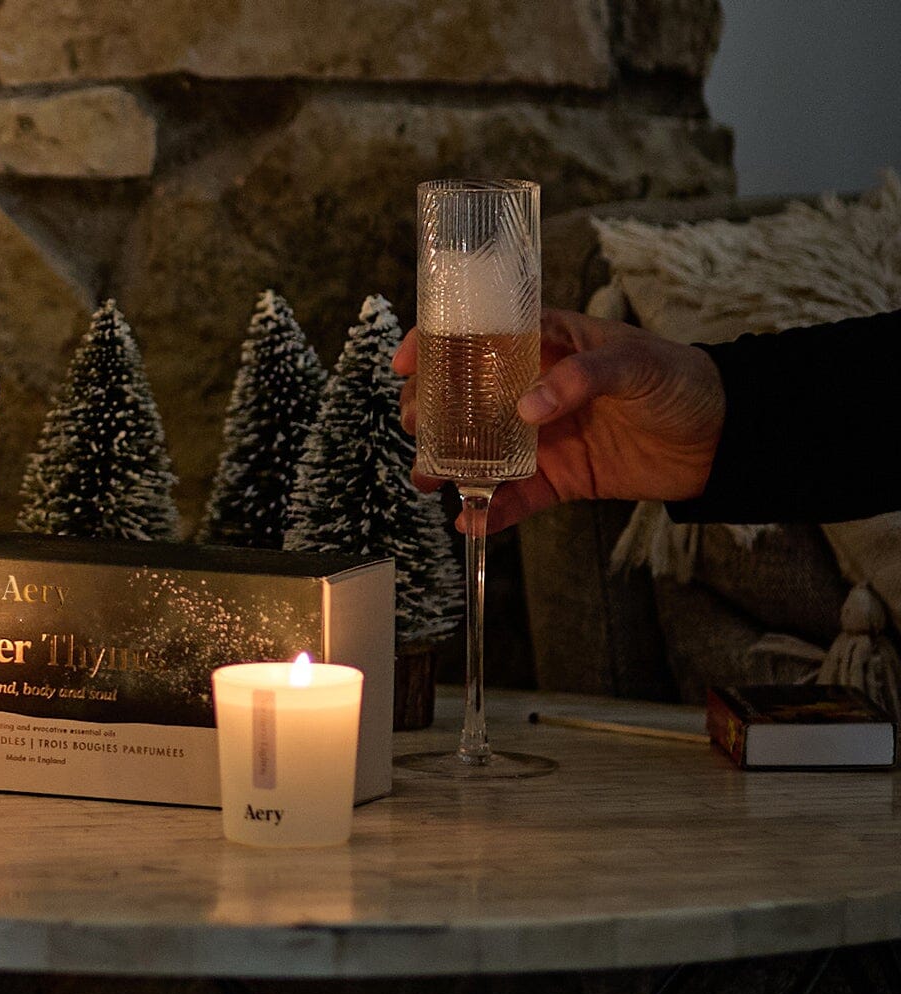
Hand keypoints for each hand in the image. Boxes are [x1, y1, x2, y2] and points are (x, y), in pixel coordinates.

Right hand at [396, 310, 725, 532]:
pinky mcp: (557, 478)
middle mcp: (530, 389)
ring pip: (476, 449)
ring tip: (427, 478)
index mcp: (544, 345)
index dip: (434, 344)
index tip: (406, 362)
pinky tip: (471, 519)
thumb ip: (580, 377)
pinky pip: (513, 497)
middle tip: (414, 428)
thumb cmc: (681, 380)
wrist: (724, 438)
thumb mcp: (635, 364)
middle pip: (460, 397)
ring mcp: (539, 436)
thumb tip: (526, 408)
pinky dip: (490, 510)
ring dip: (445, 464)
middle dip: (427, 412)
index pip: (477, 335)